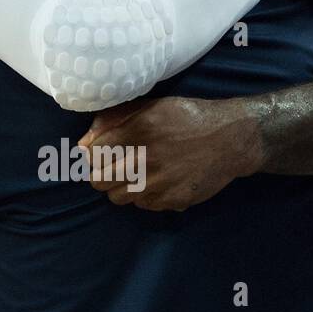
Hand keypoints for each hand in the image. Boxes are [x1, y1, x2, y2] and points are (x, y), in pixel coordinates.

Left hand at [79, 94, 263, 210]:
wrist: (230, 139)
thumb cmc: (187, 117)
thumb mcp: (151, 106)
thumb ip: (112, 120)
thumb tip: (81, 145)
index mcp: (138, 129)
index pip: (92, 155)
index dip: (93, 156)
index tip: (102, 154)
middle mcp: (146, 158)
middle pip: (99, 181)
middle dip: (102, 174)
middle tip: (115, 167)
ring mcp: (159, 182)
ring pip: (117, 197)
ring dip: (121, 188)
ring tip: (136, 175)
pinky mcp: (173, 200)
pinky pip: (142, 205)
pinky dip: (144, 196)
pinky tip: (157, 182)